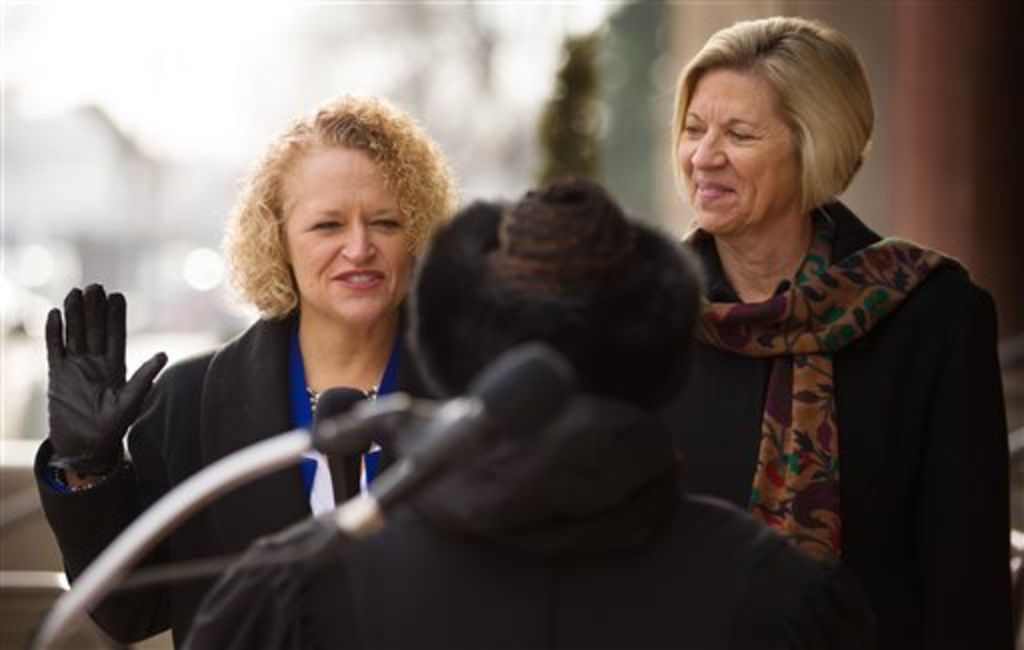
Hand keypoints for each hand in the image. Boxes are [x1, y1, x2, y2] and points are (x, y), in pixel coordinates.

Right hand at [45, 284, 167, 474]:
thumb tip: (164, 355)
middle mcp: (95, 363)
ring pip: (74, 334)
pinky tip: (54, 314)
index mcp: (115, 366)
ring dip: (74, 315)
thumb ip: (144, 379)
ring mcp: (75, 367)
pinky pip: (54, 349)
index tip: (117, 296)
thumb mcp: (130, 403)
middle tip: (95, 286)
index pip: (116, 335)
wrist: (84, 447)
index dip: (116, 316)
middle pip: (94, 330)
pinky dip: (54, 333)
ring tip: (75, 292)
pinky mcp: (57, 375)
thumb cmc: (112, 429)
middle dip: (95, 309)